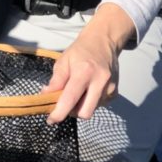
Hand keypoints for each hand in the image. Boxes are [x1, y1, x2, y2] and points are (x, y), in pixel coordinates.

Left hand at [45, 3, 134, 123]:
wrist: (103, 42)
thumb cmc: (80, 51)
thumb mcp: (63, 61)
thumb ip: (56, 81)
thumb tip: (46, 96)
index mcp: (84, 72)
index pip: (70, 99)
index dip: (59, 112)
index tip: (50, 120)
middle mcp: (100, 82)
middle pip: (84, 112)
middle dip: (72, 112)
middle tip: (64, 103)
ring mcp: (110, 88)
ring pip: (92, 110)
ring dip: (81, 106)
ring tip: (77, 91)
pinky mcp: (115, 92)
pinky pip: (99, 105)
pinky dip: (90, 102)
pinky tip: (88, 90)